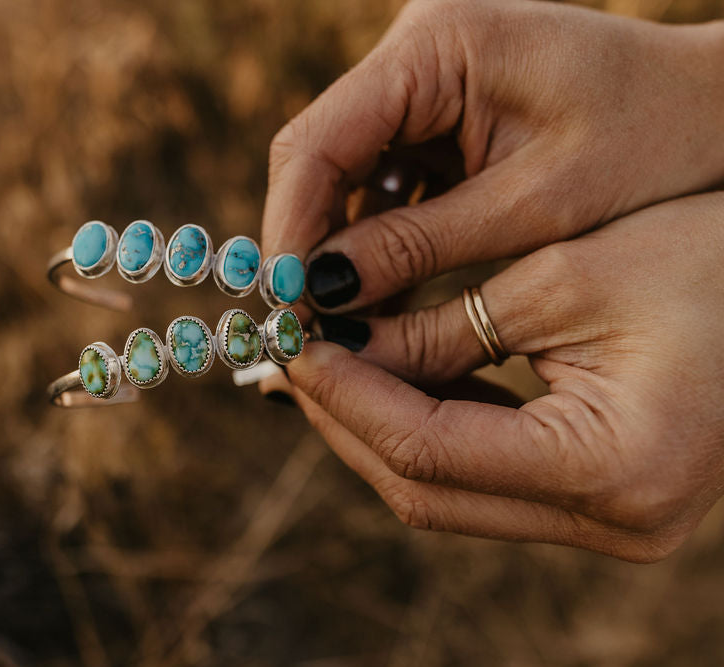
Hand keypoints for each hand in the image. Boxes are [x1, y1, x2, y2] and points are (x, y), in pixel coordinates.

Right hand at [261, 0, 723, 311]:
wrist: (721, 110)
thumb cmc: (655, 142)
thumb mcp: (536, 205)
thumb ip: (419, 246)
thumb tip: (320, 297)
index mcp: (438, 46)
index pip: (318, 141)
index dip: (288, 229)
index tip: (282, 307)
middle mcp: (416, 51)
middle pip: (319, 155)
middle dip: (307, 244)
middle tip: (301, 325)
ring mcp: (425, 79)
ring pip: (345, 172)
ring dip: (340, 247)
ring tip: (342, 321)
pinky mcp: (439, 111)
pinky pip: (384, 178)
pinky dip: (379, 237)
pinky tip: (382, 291)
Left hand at [282, 191, 723, 561]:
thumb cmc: (709, 259)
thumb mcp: (563, 277)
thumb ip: (441, 328)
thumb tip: (339, 349)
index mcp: (610, 470)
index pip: (428, 452)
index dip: (347, 398)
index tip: (293, 348)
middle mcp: (612, 523)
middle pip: (426, 492)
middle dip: (347, 421)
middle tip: (290, 360)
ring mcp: (609, 525)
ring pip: (446, 494)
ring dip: (376, 428)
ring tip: (324, 366)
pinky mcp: (600, 503)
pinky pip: (483, 479)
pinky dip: (426, 430)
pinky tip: (388, 380)